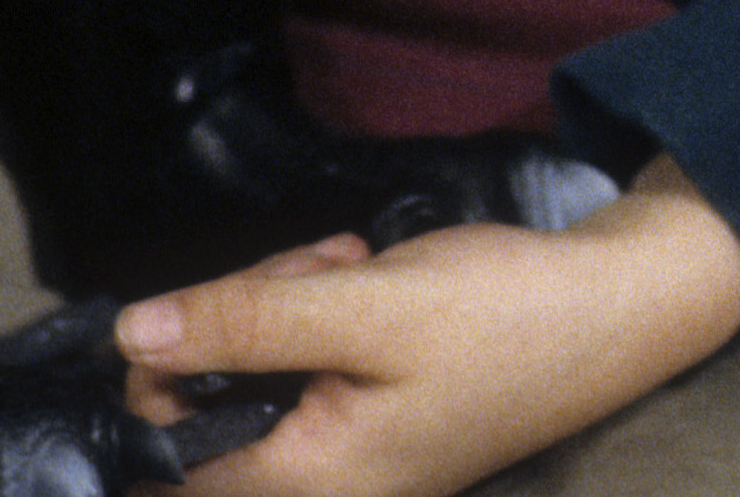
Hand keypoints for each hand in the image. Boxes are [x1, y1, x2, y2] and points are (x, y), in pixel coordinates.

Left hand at [116, 163, 739, 496]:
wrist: (608, 309)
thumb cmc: (493, 315)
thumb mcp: (363, 305)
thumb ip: (247, 323)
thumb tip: (131, 337)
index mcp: (314, 484)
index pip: (172, 466)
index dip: (158, 381)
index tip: (202, 312)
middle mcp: (326, 486)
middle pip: (213, 406)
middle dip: (237, 321)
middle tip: (306, 270)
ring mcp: (354, 453)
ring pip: (257, 373)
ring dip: (281, 301)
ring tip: (346, 265)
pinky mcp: (375, 416)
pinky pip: (306, 363)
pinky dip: (317, 308)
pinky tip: (361, 273)